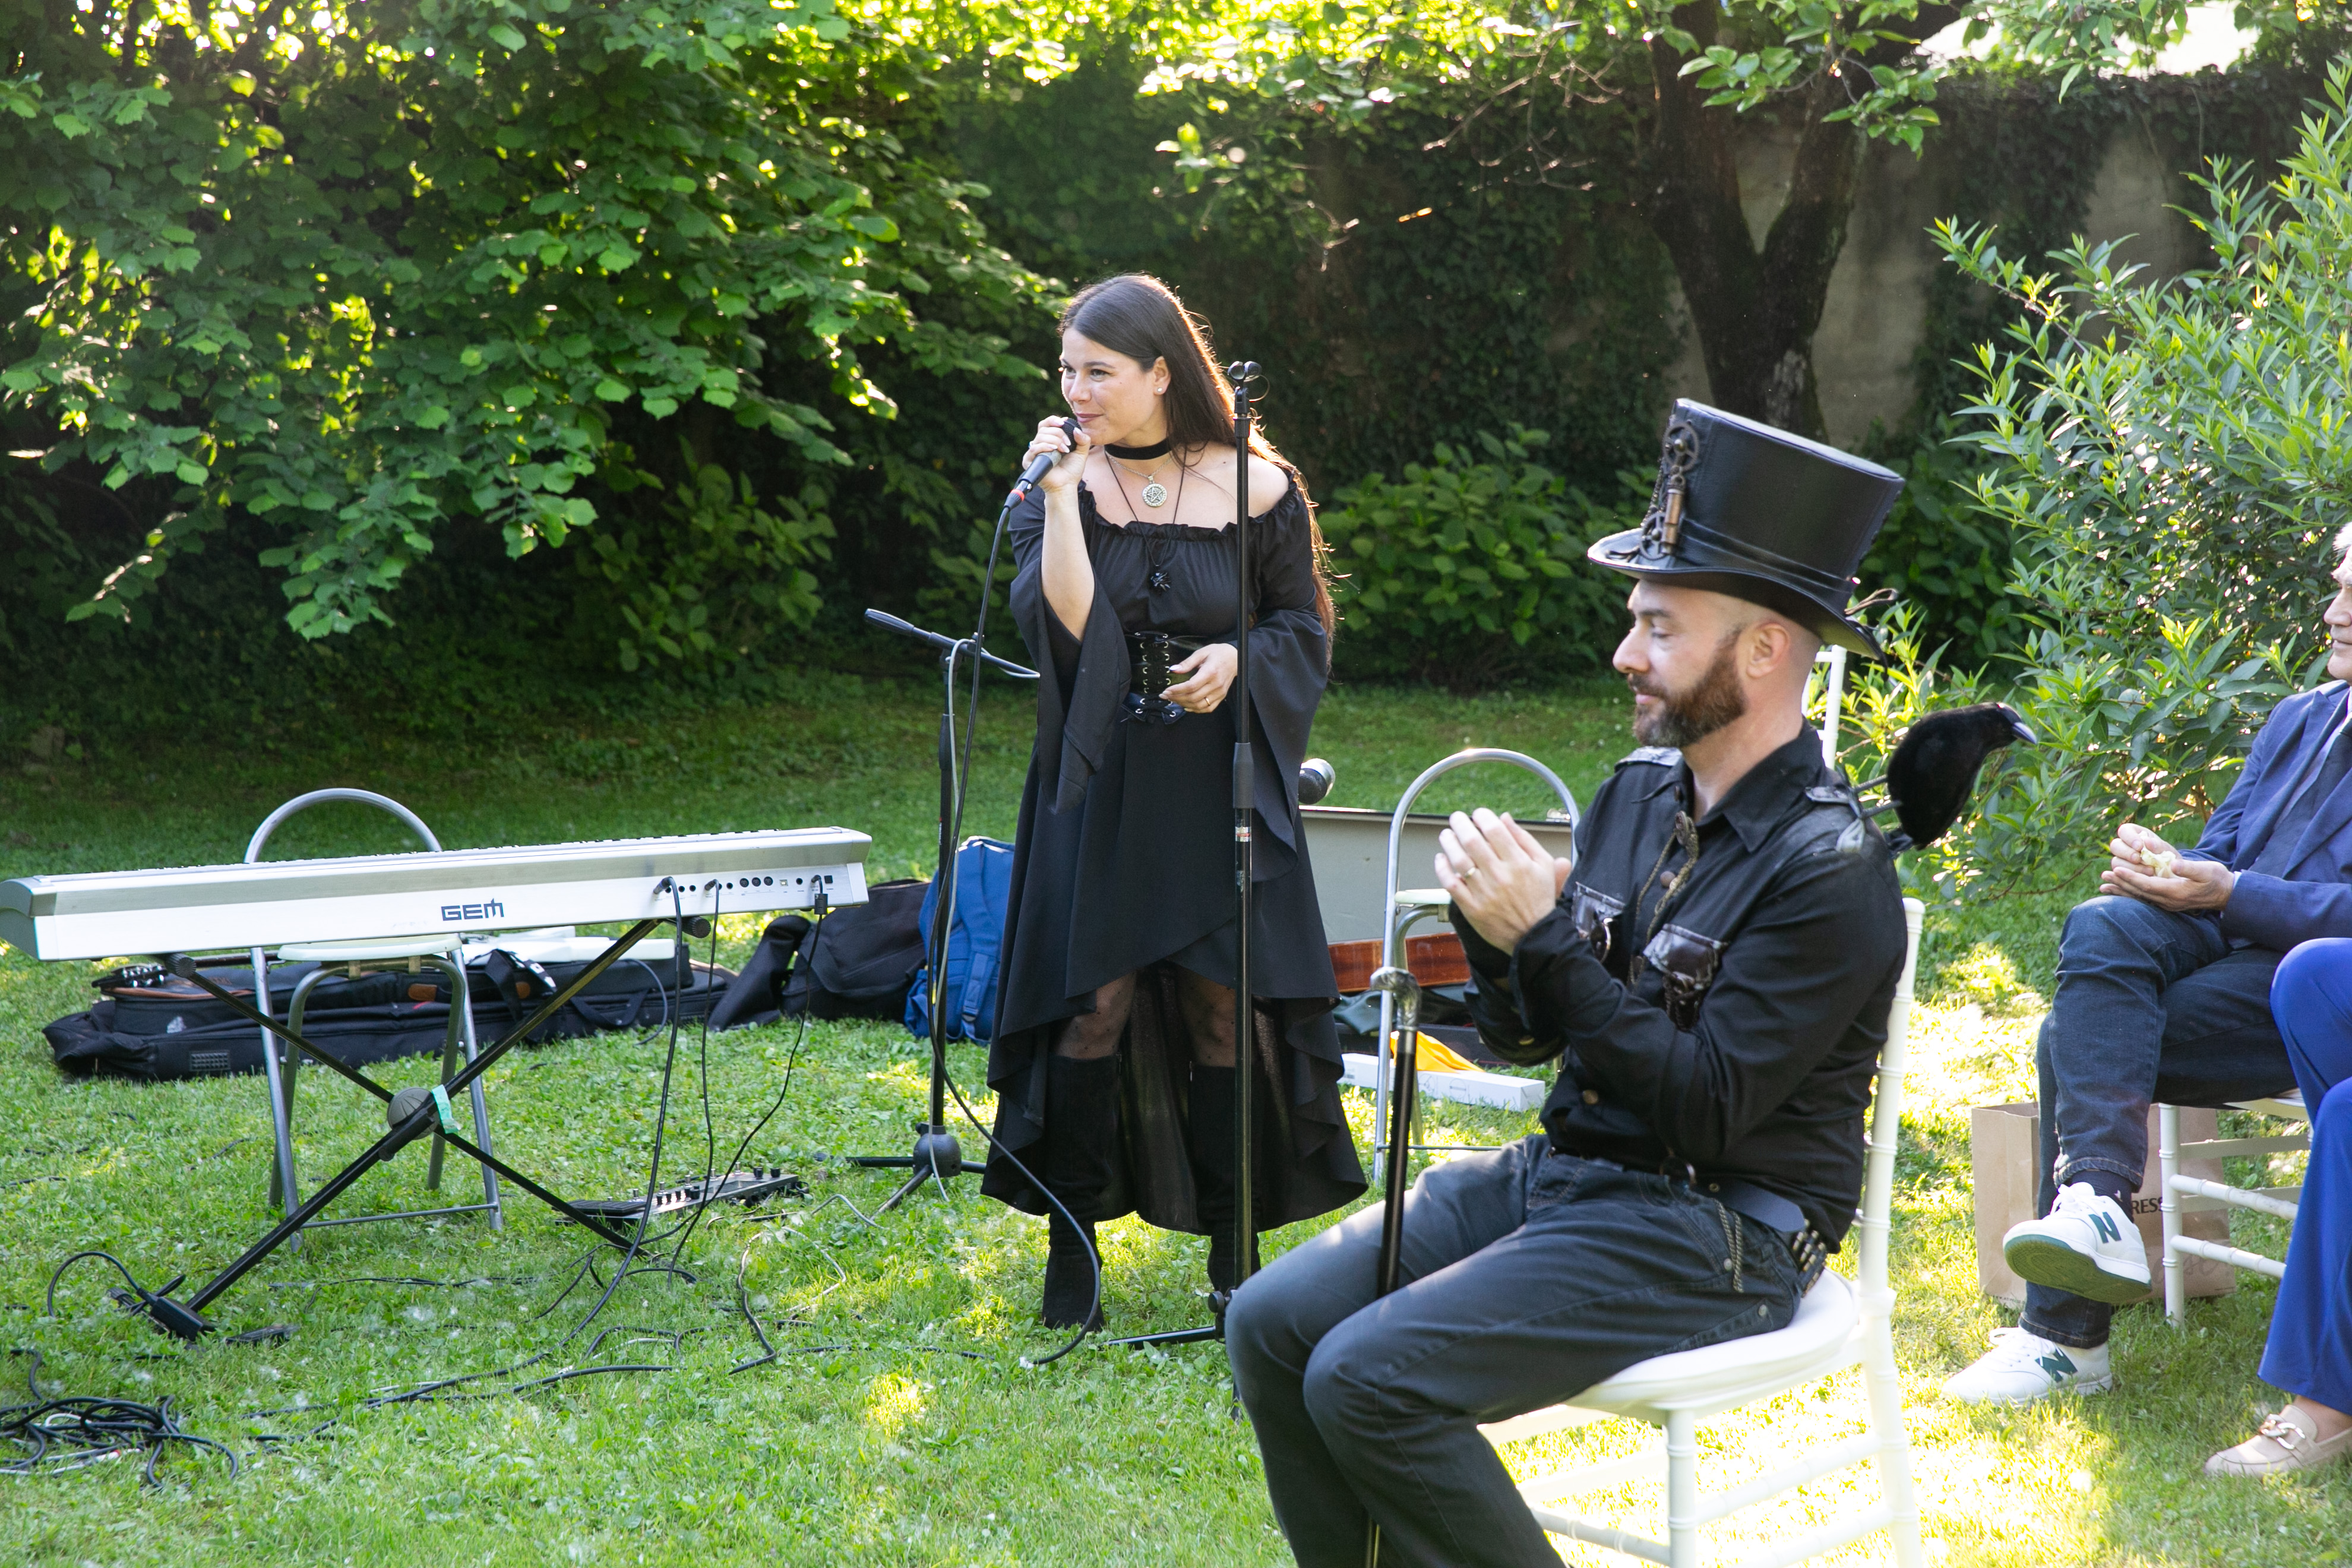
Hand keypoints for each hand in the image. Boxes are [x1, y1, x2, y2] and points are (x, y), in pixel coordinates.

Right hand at [1024, 416, 1089, 493]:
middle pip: (1044, 428)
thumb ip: (1083, 440)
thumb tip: (1076, 429)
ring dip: (1054, 440)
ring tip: (1064, 450)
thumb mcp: (1081, 452)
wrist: (1066, 486)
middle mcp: (1040, 444)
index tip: (1064, 422)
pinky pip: (1034, 448)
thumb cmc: (1071, 471)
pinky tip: (1054, 449)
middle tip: (1068, 444)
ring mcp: (1034, 453)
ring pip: (1040, 436)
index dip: (1053, 420)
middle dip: (1058, 433)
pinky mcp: (1029, 461)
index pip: (1047, 424)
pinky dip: (1045, 446)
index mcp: (1050, 440)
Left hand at [1161, 643, 1235, 711]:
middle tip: (1166, 695)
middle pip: (1193, 697)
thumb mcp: (1201, 653)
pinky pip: (1208, 708)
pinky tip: (1187, 705)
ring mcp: (1219, 692)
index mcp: (1210, 672)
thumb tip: (1173, 669)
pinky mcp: (1221, 697)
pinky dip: (1196, 709)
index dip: (1177, 690)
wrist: (1235, 658)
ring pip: (1199, 705)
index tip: (1166, 690)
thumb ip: (1187, 663)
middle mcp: (1216, 684)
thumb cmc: (1218, 653)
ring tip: (1174, 700)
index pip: (1191, 686)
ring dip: (1184, 704)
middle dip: (1176, 698)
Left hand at [1435, 808, 1572, 952]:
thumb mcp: (1543, 865)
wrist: (1534, 936)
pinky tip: (1441, 858)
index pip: (1495, 830)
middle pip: (1473, 841)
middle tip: (1457, 818)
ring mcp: (1484, 893)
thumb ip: (1524, 839)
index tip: (1478, 814)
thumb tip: (1504, 817)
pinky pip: (1451, 884)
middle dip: (1461, 824)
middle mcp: (1500, 876)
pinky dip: (1442, 868)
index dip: (1483, 817)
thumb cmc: (1539, 898)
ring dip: (1449, 842)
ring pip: (1459, 860)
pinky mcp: (1472, 908)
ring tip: (1446, 834)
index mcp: (1519, 863)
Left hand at [2099, 821, 2233, 910]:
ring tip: (2104, 884)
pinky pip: (2144, 899)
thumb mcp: (2207, 871)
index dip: (2131, 878)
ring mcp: (2167, 903)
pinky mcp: (2167, 902)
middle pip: (2139, 893)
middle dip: (2121, 884)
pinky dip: (2130, 894)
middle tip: (2104, 875)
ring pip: (2140, 897)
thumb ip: (2190, 868)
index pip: (2148, 885)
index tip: (2117, 870)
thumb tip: (2175, 864)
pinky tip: (2119, 891)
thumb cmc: (2216, 879)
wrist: (2226, 894)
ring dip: (2122, 890)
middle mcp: (2169, 901)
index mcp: (2176, 892)